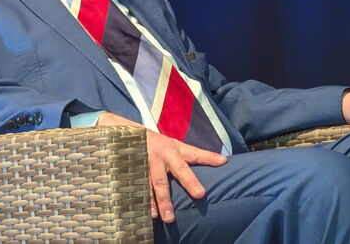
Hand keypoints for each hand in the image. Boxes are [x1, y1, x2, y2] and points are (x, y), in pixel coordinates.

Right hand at [96, 112, 227, 222]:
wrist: (126, 133)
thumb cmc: (159, 144)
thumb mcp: (177, 146)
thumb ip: (197, 155)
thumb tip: (223, 161)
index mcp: (174, 149)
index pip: (194, 154)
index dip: (208, 157)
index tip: (222, 162)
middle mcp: (162, 156)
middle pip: (177, 170)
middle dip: (188, 182)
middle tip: (200, 195)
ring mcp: (147, 163)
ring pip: (155, 183)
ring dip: (158, 201)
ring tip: (164, 217)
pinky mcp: (133, 171)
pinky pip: (138, 187)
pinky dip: (142, 201)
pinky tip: (145, 213)